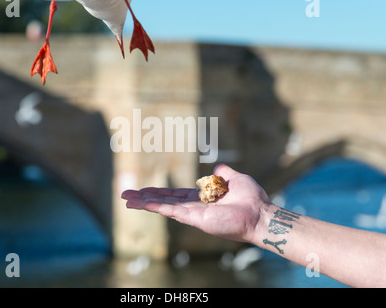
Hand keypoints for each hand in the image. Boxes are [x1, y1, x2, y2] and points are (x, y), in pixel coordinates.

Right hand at [121, 164, 270, 243]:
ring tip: (127, 200)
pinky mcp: (195, 218)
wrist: (260, 214)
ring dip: (144, 203)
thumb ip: (224, 173)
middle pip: (164, 201)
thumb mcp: (235, 179)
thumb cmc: (251, 199)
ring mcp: (193, 214)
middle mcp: (194, 207)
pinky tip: (142, 203)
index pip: (174, 195)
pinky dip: (156, 206)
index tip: (143, 190)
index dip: (158, 192)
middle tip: (125, 195)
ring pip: (163, 206)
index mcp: (201, 199)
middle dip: (144, 198)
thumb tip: (218, 167)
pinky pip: (172, 210)